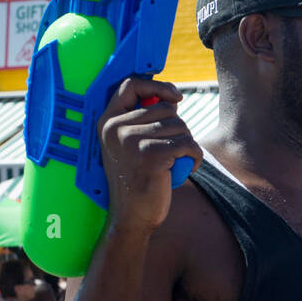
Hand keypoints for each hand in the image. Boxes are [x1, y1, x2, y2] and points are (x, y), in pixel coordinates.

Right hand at [98, 78, 201, 235]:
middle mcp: (116, 128)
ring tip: (175, 162)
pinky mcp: (151, 155)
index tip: (175, 97)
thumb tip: (173, 99)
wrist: (132, 216)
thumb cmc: (138, 178)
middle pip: (166, 108)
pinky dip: (194, 157)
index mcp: (107, 122)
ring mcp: (131, 141)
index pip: (130, 85)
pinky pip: (188, 144)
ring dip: (187, 144)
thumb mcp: (130, 144)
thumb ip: (144, 120)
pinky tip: (185, 168)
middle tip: (172, 151)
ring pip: (180, 126)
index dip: (157, 85)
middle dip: (179, 128)